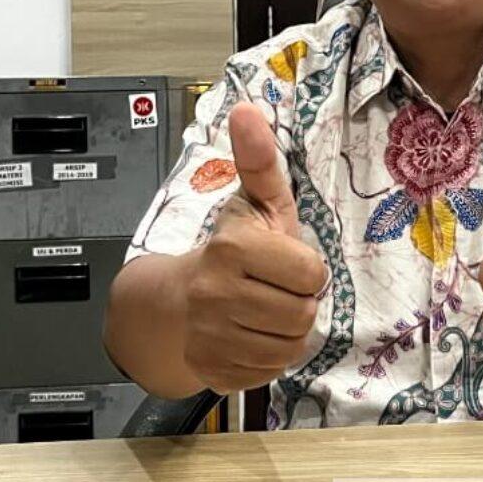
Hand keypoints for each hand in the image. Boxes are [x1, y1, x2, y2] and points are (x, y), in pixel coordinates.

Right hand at [181, 102, 326, 393]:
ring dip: (288, 331)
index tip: (285, 261)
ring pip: (290, 346)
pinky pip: (270, 370)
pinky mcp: (214, 370)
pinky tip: (252, 335)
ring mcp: (213, 337)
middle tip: (276, 289)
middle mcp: (218, 295)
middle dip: (299, 301)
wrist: (172, 303)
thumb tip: (248, 110)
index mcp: (233, 250)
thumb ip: (259, 161)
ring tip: (266, 310)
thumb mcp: (252, 203)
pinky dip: (269, 357)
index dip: (305, 268)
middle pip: (303, 314)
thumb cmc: (227, 250)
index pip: (311, 273)